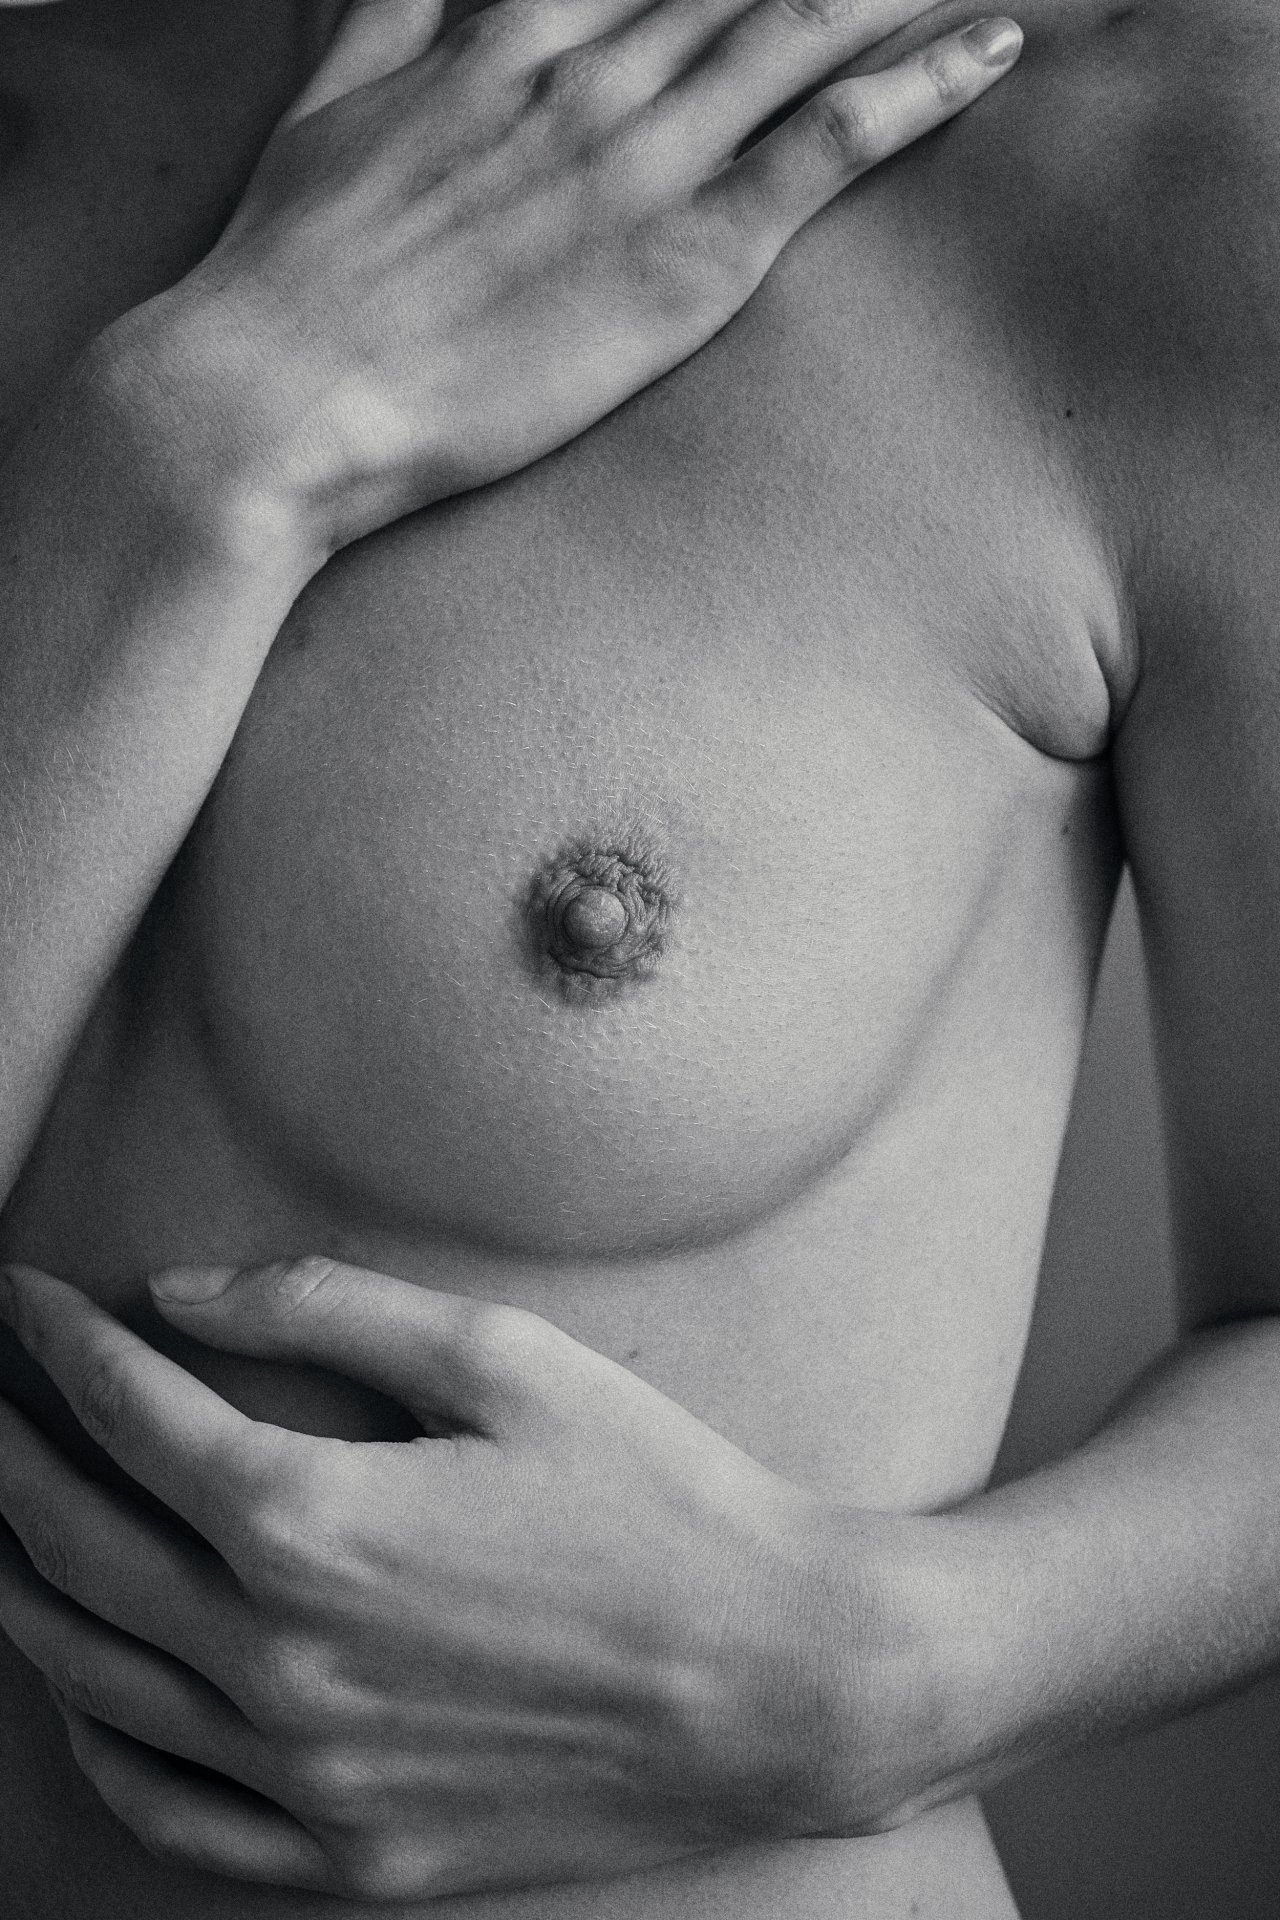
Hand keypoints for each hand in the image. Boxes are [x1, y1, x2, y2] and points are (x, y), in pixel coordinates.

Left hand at [0, 1259, 944, 1900]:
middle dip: (9, 1456)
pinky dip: (103, 1743)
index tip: (26, 1299)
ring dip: (25, 1589)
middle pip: (80, 1545)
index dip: (60, 1346)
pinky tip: (89, 1693)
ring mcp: (310, 1772)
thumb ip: (331, 1305)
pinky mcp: (353, 1851)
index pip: (129, 1417)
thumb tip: (182, 1291)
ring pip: (99, 1681)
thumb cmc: (652, 1496)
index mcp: (315, 1521)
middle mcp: (284, 1658)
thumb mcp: (506, 1357)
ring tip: (1, 1526)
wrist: (774, 1678)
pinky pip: (173, 1810)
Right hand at [121, 0, 1021, 555]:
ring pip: (800, 27)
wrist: (274, 389)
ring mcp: (639, 154)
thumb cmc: (292, 264)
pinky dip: (915, 91)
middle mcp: (586, 68)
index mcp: (503, 32)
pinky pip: (825, 149)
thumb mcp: (330, 101)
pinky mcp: (679, 253)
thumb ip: (383, 13)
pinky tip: (986, 48)